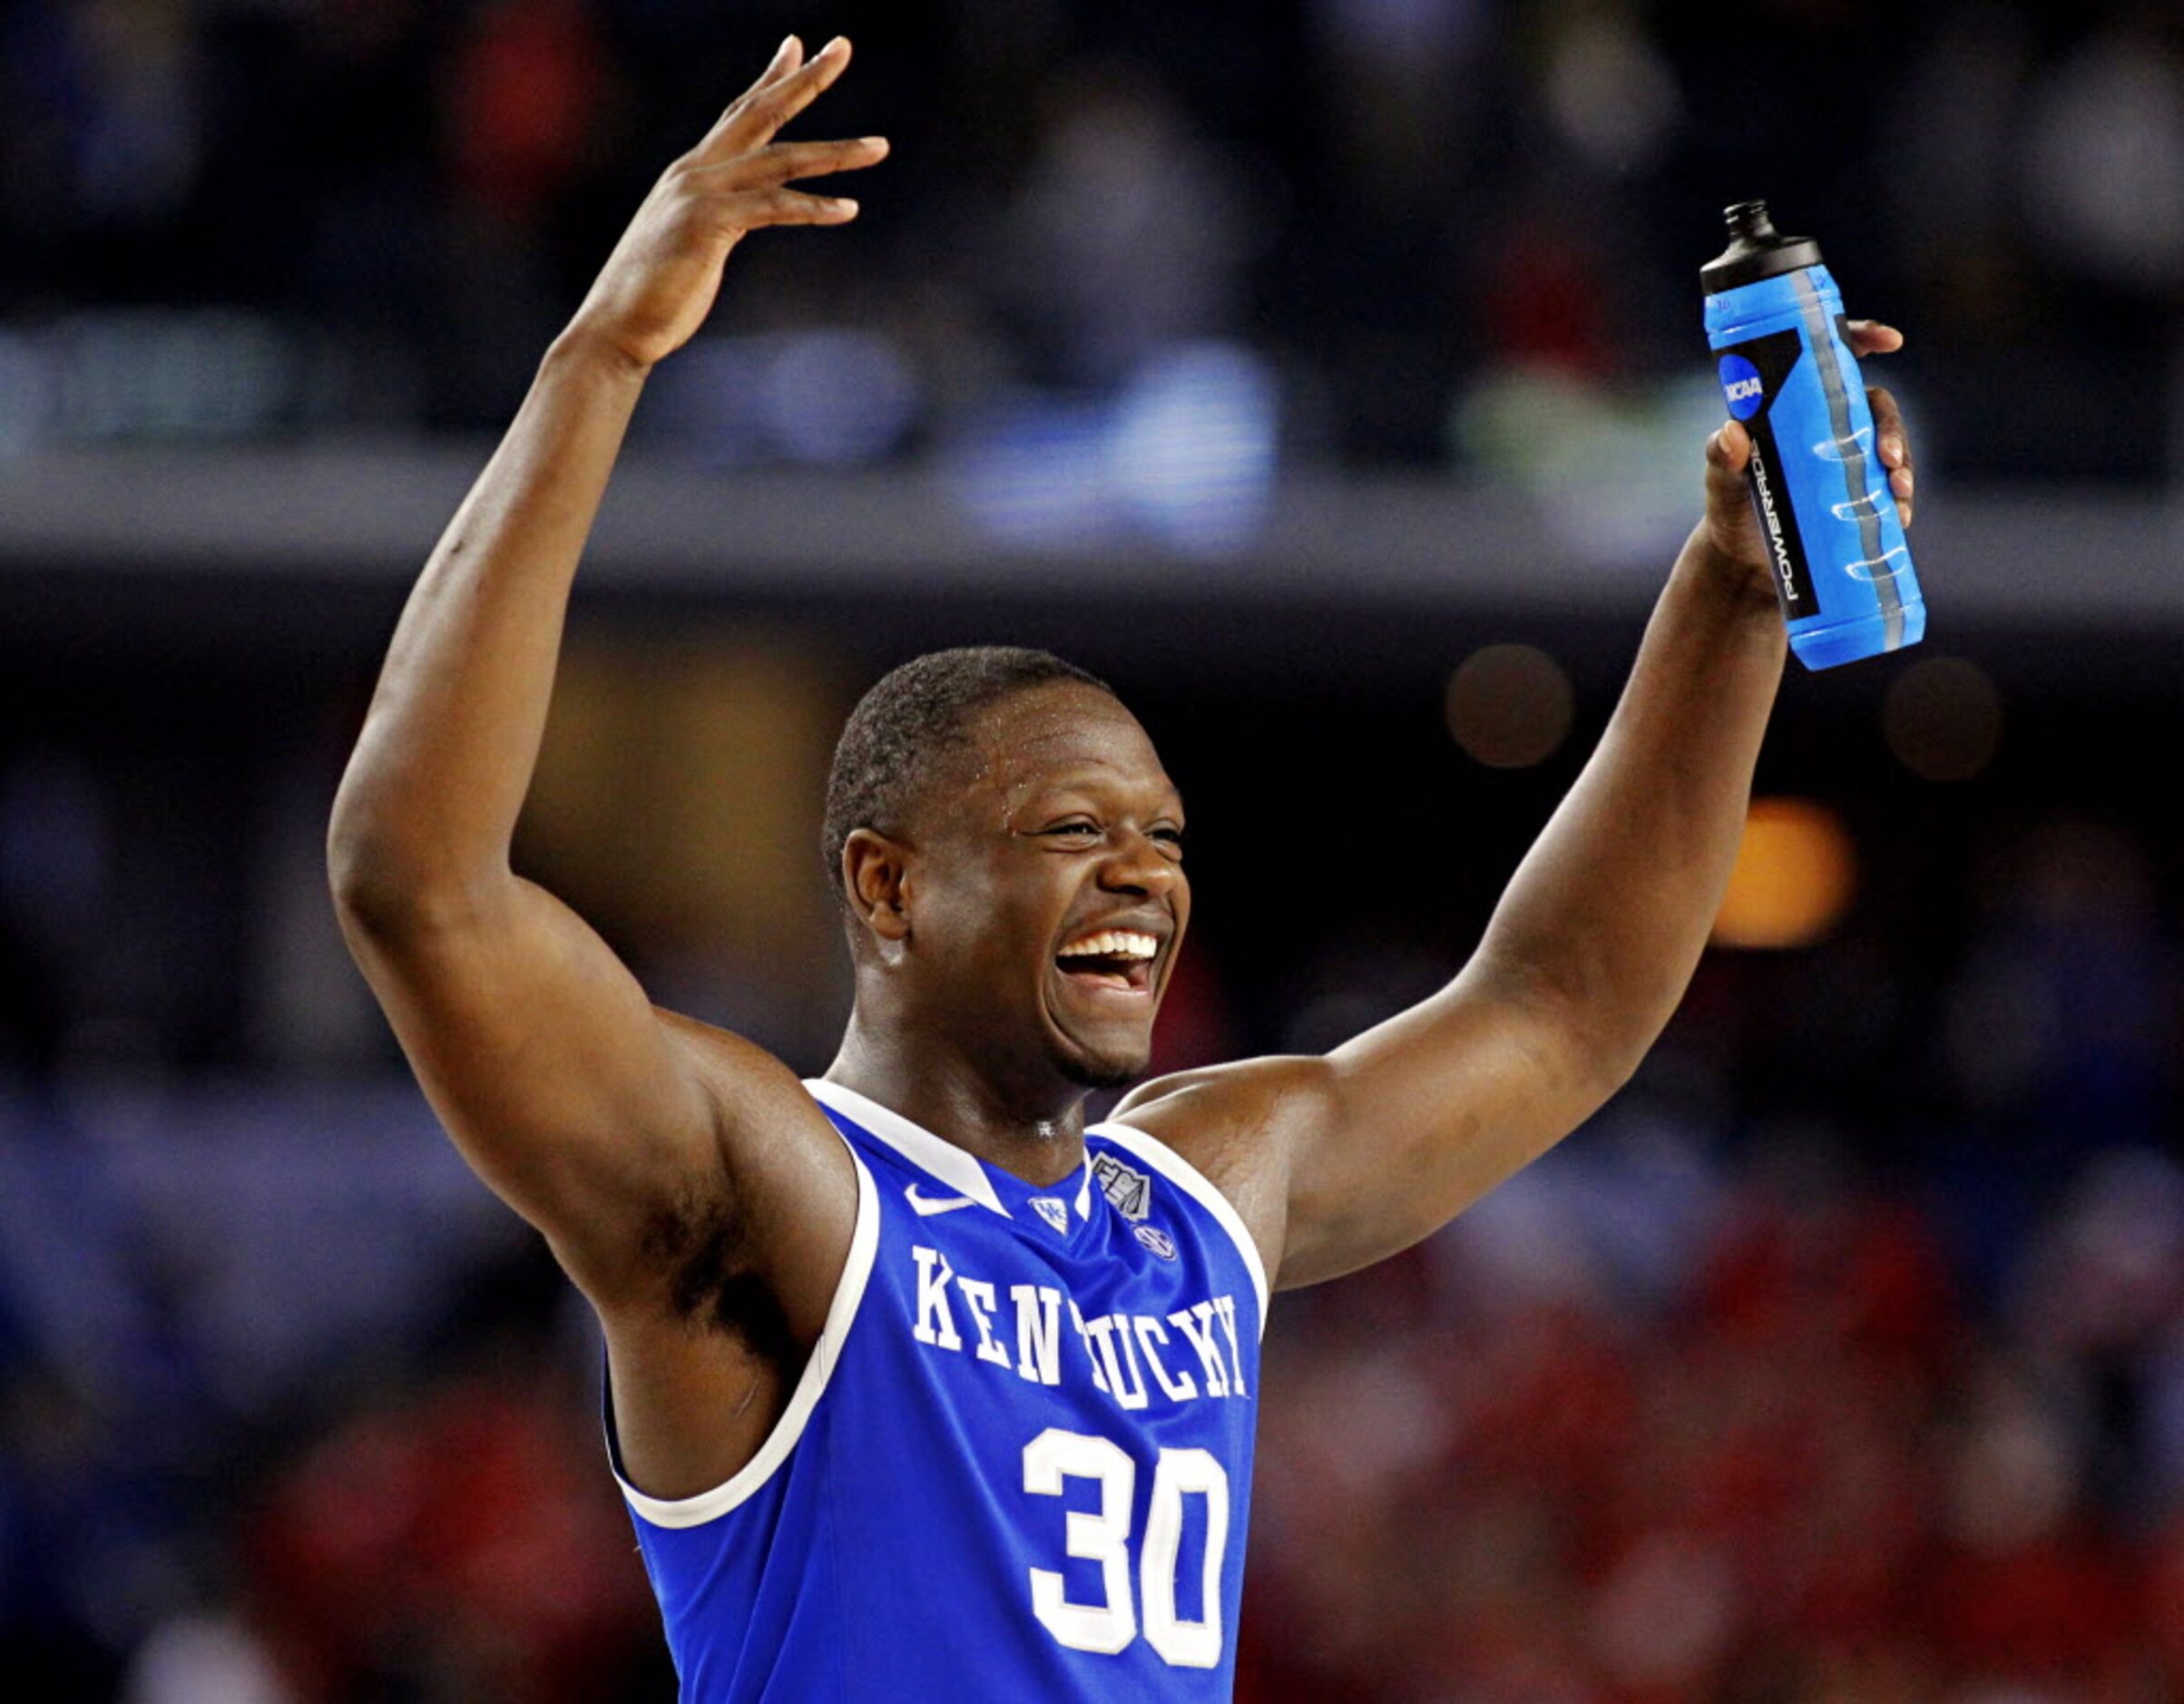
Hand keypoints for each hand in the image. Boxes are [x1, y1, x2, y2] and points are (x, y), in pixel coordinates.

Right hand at [565, 36, 886, 371]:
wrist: (617, 328)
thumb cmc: (654, 296)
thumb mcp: (691, 244)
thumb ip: (717, 219)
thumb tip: (734, 218)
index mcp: (693, 173)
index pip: (739, 113)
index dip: (771, 79)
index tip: (798, 46)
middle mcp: (696, 171)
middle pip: (761, 112)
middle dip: (805, 79)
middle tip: (844, 46)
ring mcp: (700, 194)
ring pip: (781, 160)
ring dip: (836, 154)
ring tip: (880, 147)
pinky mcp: (708, 223)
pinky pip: (773, 208)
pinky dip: (813, 208)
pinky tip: (848, 209)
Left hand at [1703, 320, 1915, 569]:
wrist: (1741, 564)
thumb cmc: (1730, 511)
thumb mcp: (1721, 485)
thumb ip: (1721, 460)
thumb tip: (1731, 433)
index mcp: (1797, 409)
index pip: (1834, 361)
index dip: (1864, 339)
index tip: (1890, 341)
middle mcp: (1828, 429)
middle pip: (1875, 409)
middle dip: (1892, 428)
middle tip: (1888, 459)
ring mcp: (1848, 462)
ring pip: (1890, 449)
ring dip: (1904, 466)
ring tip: (1898, 492)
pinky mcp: (1859, 497)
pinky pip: (1890, 491)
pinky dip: (1900, 501)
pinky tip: (1899, 517)